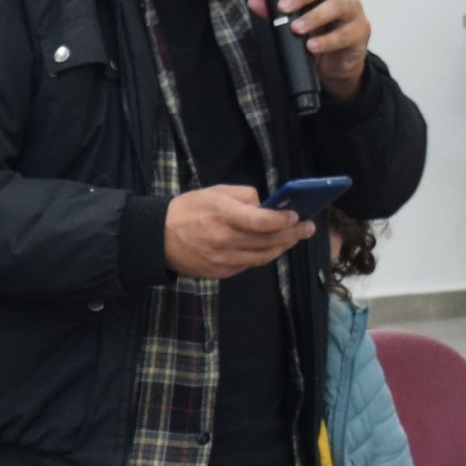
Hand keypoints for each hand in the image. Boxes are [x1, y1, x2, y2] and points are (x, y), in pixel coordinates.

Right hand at [163, 185, 312, 279]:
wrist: (157, 239)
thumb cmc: (188, 210)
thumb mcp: (215, 192)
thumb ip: (244, 196)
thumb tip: (266, 206)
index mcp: (223, 216)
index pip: (261, 221)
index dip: (283, 219)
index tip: (295, 215)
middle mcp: (225, 241)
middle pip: (268, 241)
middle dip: (292, 234)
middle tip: (308, 228)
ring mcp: (223, 260)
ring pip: (263, 256)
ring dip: (282, 247)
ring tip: (293, 238)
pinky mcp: (220, 272)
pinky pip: (249, 265)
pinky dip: (264, 256)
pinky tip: (271, 248)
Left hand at [272, 0, 370, 101]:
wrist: (336, 64)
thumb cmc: (316, 36)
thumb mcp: (292, 24)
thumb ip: (274, 13)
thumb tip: (254, 1)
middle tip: (283, 7)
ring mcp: (353, 11)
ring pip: (338, 6)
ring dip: (315, 16)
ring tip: (296, 28)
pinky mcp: (360, 31)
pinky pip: (346, 33)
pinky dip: (327, 40)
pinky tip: (312, 46)